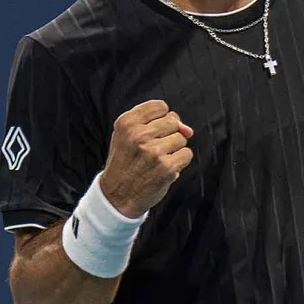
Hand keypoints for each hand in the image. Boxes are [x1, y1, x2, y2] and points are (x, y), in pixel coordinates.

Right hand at [99, 99, 193, 217]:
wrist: (117, 196)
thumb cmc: (125, 163)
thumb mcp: (127, 136)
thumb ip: (154, 123)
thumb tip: (187, 128)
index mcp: (127, 123)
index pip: (160, 107)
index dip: (161, 119)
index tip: (153, 131)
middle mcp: (139, 135)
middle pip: (173, 122)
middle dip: (168, 134)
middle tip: (153, 149)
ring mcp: (153, 152)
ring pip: (181, 138)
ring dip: (174, 149)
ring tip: (157, 160)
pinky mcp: (166, 167)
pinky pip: (186, 154)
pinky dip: (179, 162)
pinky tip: (165, 168)